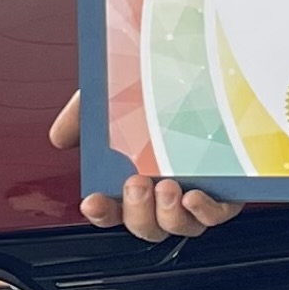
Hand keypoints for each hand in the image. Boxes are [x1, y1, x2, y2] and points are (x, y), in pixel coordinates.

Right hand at [48, 92, 244, 241]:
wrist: (201, 63)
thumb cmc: (157, 86)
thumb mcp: (111, 95)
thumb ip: (83, 116)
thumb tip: (60, 136)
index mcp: (133, 175)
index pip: (112, 210)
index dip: (101, 212)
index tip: (93, 200)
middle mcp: (164, 189)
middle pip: (145, 226)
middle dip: (137, 212)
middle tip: (135, 183)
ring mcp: (195, 192)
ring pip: (179, 226)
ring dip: (168, 215)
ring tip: (166, 185)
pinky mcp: (227, 188)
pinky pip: (217, 214)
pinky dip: (204, 211)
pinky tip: (194, 195)